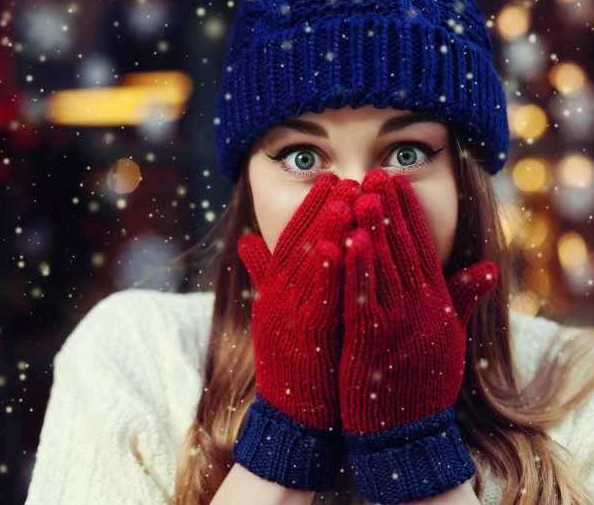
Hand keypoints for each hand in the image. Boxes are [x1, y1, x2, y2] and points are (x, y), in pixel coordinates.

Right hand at [233, 172, 360, 490]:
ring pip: (307, 265)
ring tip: (345, 196)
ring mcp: (290, 317)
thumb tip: (248, 241)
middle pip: (300, 242)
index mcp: (276, 290)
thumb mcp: (275, 313)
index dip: (310, 207)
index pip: (292, 238)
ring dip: (325, 229)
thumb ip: (266, 275)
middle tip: (344, 176)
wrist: (294, 417)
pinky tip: (338, 245)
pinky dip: (324, 271)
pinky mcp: (305, 338)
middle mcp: (279, 298)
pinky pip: (316, 299)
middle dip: (322, 207)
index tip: (330, 179)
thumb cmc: (294, 363)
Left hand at [339, 169, 497, 503]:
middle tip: (378, 171)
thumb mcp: (450, 337)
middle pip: (405, 248)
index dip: (410, 212)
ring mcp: (400, 324)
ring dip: (374, 226)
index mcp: (437, 303)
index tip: (397, 180)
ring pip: (385, 266)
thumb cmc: (425, 384)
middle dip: (390, 208)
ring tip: (362, 190)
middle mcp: (423, 308)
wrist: (411, 435)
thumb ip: (464, 298)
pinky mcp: (374, 342)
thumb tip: (489, 267)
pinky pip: (364, 296)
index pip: (424, 247)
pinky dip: (357, 266)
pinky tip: (347, 239)